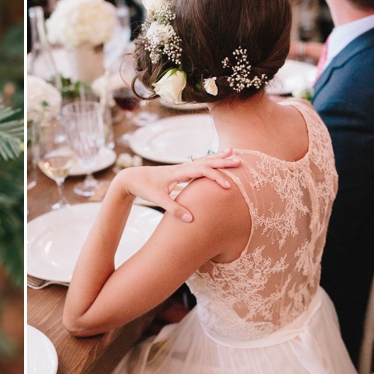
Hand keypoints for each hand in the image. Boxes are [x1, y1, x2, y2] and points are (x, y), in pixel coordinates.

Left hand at [114, 149, 240, 221]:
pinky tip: (216, 160)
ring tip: (234, 153)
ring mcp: (181, 167)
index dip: (216, 177)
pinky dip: (210, 161)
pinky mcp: (180, 171)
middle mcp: (181, 167)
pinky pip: (198, 164)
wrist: (132, 178)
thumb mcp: (158, 199)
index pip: (202, 171)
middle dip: (223, 162)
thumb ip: (174, 209)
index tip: (227, 186)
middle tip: (240, 162)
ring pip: (204, 160)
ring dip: (219, 158)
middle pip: (206, 161)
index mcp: (178, 172)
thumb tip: (190, 220)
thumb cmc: (144, 187)